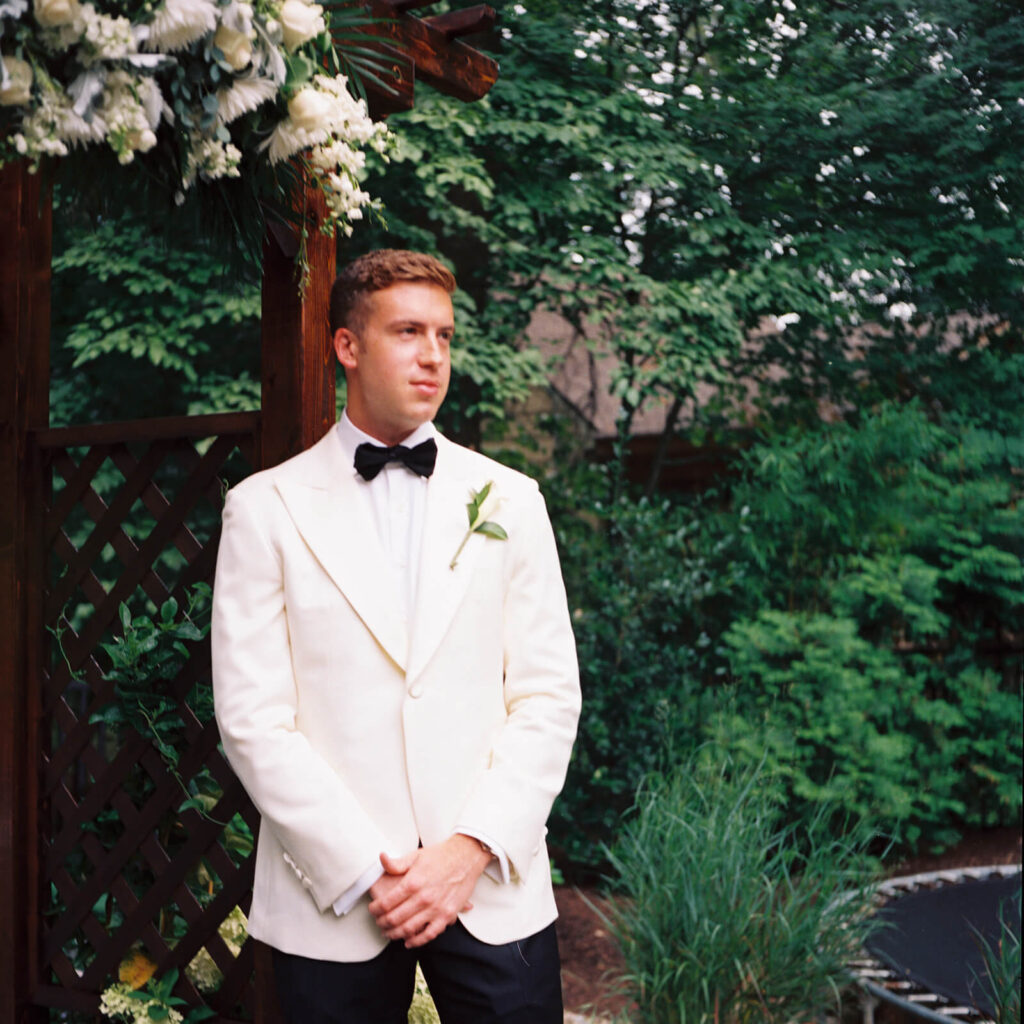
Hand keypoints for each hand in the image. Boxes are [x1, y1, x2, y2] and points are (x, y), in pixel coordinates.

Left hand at [368, 835, 490, 947]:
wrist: (466, 857)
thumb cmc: (440, 855)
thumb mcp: (416, 856)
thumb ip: (397, 863)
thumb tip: (381, 859)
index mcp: (412, 882)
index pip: (386, 903)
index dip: (375, 909)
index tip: (372, 910)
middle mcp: (423, 898)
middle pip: (394, 919)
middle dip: (382, 923)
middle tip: (378, 923)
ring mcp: (436, 908)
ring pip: (408, 929)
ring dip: (395, 934)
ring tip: (388, 932)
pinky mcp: (448, 915)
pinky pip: (429, 934)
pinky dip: (416, 941)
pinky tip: (408, 941)